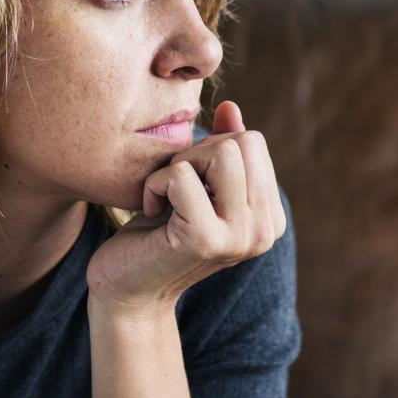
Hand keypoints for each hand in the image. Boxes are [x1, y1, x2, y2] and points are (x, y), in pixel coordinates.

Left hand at [85, 100, 285, 314]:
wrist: (127, 289)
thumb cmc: (157, 233)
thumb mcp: (195, 185)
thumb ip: (220, 149)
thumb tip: (230, 107)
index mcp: (270, 217)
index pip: (254, 142)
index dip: (210, 150)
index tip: (190, 185)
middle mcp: (265, 231)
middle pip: (242, 142)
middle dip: (197, 153)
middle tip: (174, 189)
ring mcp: (240, 237)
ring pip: (222, 152)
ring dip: (179, 165)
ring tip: (167, 197)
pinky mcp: (206, 239)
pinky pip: (182, 175)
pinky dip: (155, 184)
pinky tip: (152, 213)